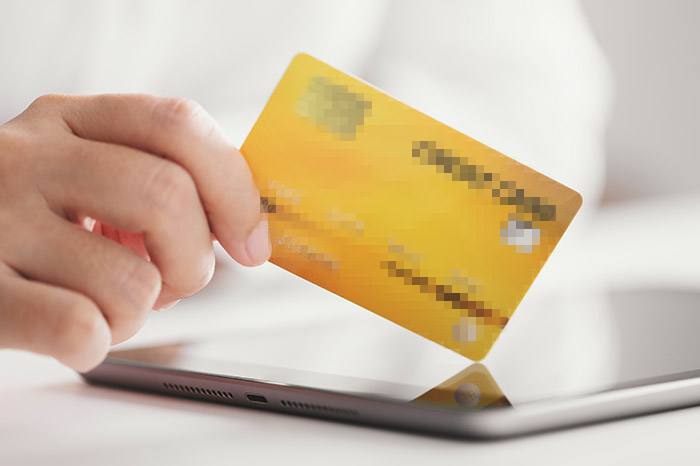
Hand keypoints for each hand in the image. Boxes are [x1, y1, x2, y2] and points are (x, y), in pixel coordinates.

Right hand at [0, 94, 269, 371]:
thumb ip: (154, 175)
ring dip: (141, 309)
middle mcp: (27, 157)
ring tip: (107, 301)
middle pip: (167, 197)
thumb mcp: (80, 169)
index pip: (179, 125)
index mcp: (68, 119)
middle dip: (194, 260)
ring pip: (132, 278)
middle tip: (175, 280)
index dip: (234, 187)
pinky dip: (98, 342)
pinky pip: (80, 328)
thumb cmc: (20, 217)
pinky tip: (72, 328)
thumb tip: (242, 221)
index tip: (251, 242)